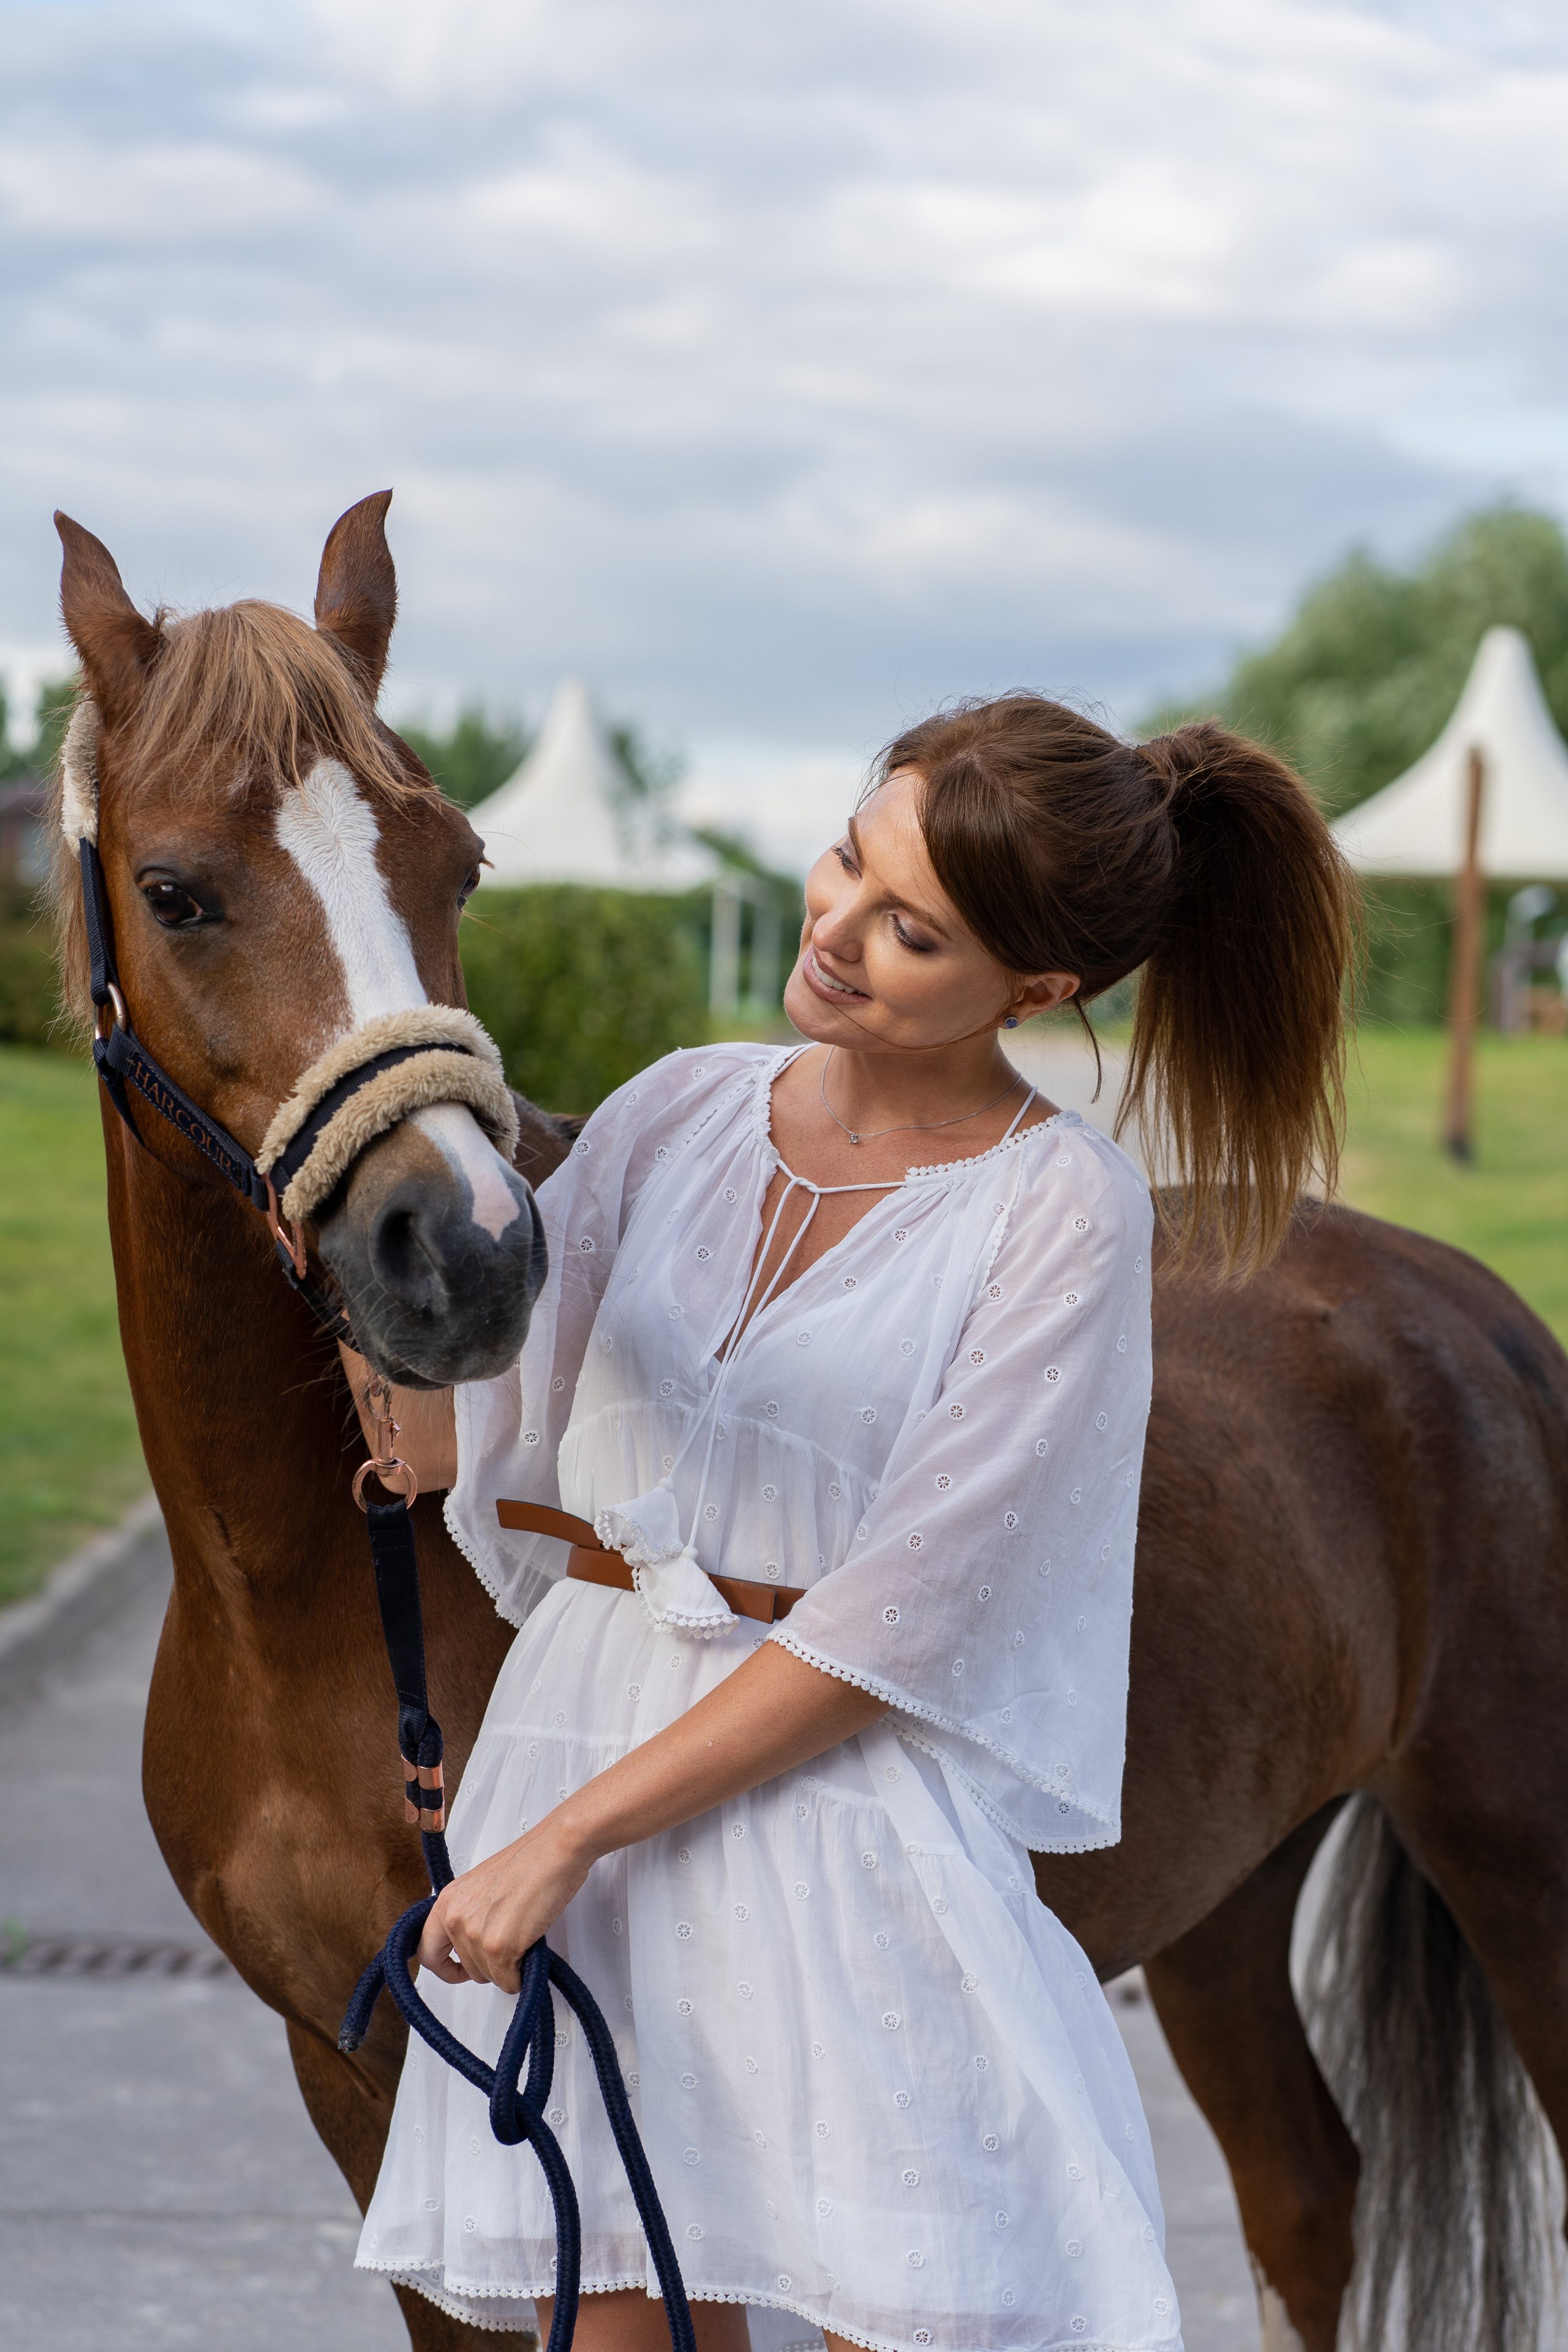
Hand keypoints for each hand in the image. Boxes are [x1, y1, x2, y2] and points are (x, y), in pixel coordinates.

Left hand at [416, 1814, 592, 1993]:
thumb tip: (472, 1942)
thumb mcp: (482, 1886)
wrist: (556, 1850)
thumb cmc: (531, 1861)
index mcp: (448, 1900)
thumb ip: (470, 1913)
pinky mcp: (499, 1947)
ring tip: (522, 1937)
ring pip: (488, 1977)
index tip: (458, 1970)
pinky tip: (529, 1950)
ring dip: (508, 1967)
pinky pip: (508, 1982)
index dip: (444, 1968)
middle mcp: (456, 1918)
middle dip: (490, 1964)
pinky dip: (521, 1976)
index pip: (427, 1951)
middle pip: (467, 1968)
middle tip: (509, 1945)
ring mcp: (476, 1934)